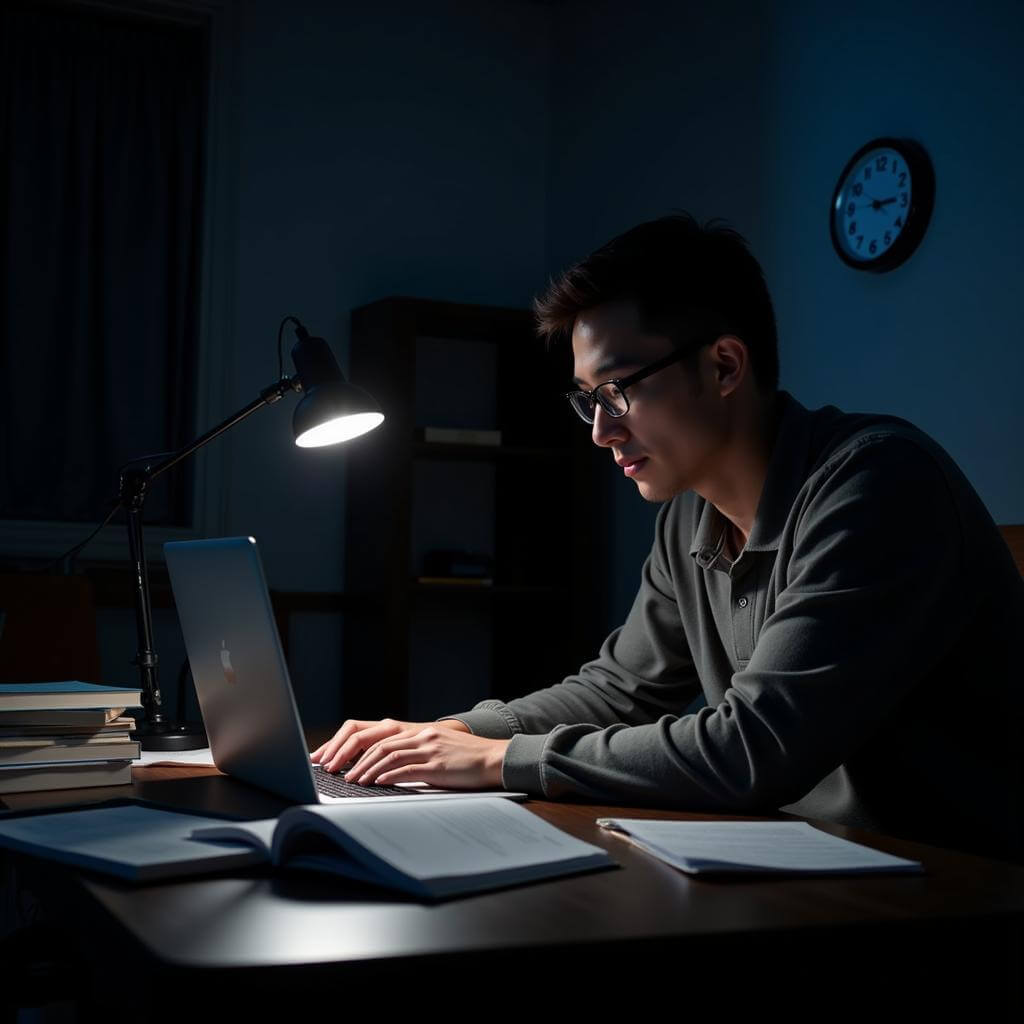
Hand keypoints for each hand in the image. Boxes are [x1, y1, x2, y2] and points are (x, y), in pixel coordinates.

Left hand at [344, 725, 509, 789]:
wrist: (494, 758)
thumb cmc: (469, 758)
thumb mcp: (441, 748)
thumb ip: (420, 752)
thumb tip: (395, 768)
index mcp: (423, 731)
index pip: (384, 739)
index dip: (363, 751)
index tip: (350, 763)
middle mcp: (424, 736)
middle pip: (381, 745)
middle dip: (359, 760)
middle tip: (345, 774)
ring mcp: (430, 749)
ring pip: (390, 756)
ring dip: (369, 770)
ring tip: (356, 781)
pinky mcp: (437, 765)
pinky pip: (407, 769)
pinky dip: (388, 776)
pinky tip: (378, 783)